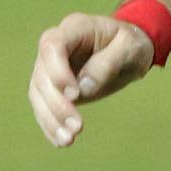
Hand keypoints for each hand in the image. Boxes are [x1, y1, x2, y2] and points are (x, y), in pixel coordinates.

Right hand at [29, 13, 159, 146]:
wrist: (129, 50)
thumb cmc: (132, 43)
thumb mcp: (130, 48)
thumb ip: (108, 63)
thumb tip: (84, 88)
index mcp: (74, 28)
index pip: (52, 46)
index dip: (57, 71)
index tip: (75, 95)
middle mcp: (55, 46)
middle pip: (41, 75)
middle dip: (56, 103)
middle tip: (78, 126)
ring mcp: (50, 67)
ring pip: (37, 94)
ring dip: (50, 119)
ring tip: (69, 139)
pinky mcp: (53, 87)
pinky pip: (43, 106)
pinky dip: (50, 125)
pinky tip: (61, 141)